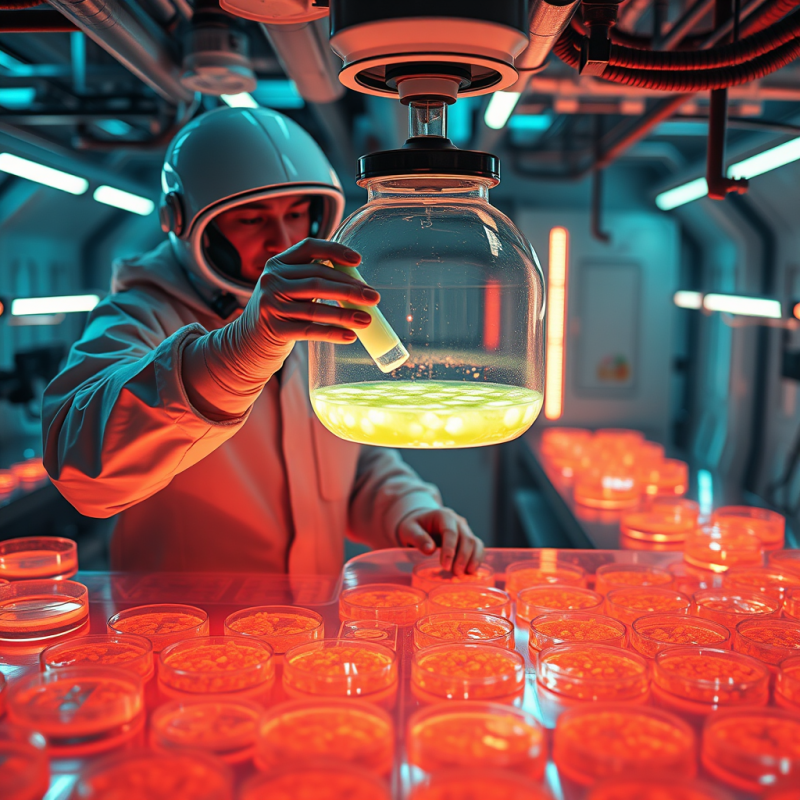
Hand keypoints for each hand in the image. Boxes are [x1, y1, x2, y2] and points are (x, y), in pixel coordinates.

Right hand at [237, 238, 378, 362]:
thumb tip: (358, 285)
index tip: (358, 261)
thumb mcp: (288, 286)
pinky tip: (350, 336)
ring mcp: (271, 305)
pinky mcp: (275, 329)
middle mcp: (272, 280)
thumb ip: (312, 278)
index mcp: (278, 263)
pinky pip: (309, 330)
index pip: (309, 247)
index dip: (335, 250)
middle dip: (350, 289)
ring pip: (315, 307)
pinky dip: (332, 332)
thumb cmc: (280, 309)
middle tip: (373, 297)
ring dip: (345, 314)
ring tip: (367, 319)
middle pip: (318, 279)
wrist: (248, 339)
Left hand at [397, 508, 484, 575]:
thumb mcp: (409, 529)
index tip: (445, 566)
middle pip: (466, 538)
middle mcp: (457, 521)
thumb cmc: (414, 525)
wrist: (421, 521)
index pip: (450, 532)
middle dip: (462, 558)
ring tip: (463, 574)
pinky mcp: (468, 538)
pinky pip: (478, 547)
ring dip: (472, 560)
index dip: (449, 550)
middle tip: (455, 573)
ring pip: (475, 543)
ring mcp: (465, 529)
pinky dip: (477, 559)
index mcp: (443, 515)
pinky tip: (470, 571)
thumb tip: (429, 549)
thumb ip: (418, 537)